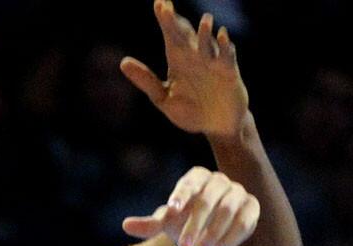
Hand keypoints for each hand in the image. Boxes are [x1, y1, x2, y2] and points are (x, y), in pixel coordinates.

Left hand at [120, 0, 248, 139]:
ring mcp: (213, 62)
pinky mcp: (229, 73)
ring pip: (208, 42)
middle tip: (165, 5)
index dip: (164, 20)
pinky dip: (225, 46)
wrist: (217, 126)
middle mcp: (196, 57)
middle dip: (175, 21)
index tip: (158, 4)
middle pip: (185, 35)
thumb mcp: (163, 99)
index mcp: (179, 61)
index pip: (170, 36)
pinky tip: (222, 36)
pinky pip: (227, 56)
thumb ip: (146, 81)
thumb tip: (123, 62)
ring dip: (205, 32)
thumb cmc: (191, 112)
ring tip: (203, 20)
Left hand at [123, 166, 260, 245]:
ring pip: (228, 209)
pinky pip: (245, 220)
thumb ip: (150, 224)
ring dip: (214, 231)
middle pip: (208, 199)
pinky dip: (232, 235)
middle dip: (195, 224)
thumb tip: (126, 225)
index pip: (190, 182)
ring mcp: (238, 192)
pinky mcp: (252, 208)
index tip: (171, 210)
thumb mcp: (165, 223)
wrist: (204, 229)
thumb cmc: (181, 221)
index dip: (181, 194)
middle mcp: (219, 181)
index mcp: (197, 178)